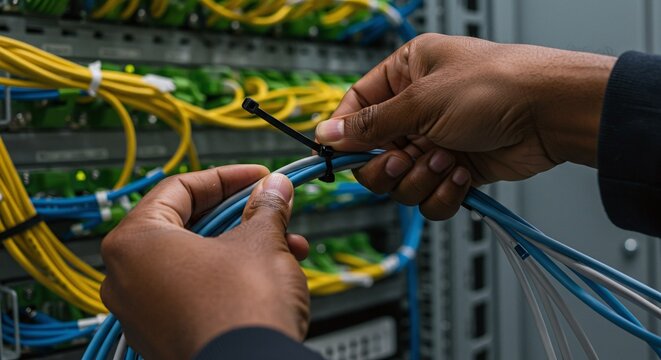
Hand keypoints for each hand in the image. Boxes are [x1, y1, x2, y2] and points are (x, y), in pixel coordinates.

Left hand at [100, 166, 309, 358]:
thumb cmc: (241, 313)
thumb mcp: (262, 242)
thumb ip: (266, 207)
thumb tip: (274, 188)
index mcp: (135, 242)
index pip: (180, 188)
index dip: (226, 178)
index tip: (257, 176)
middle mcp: (126, 277)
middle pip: (189, 224)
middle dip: (241, 215)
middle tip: (270, 206)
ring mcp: (142, 312)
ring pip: (197, 259)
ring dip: (244, 246)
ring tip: (287, 246)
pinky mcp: (163, 335)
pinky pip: (195, 290)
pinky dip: (230, 276)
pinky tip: (270, 274)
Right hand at [316, 34, 615, 219]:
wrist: (552, 114)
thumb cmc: (495, 86)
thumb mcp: (421, 101)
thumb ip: (371, 124)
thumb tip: (327, 132)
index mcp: (404, 75)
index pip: (357, 108)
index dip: (345, 135)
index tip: (336, 156)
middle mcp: (417, 110)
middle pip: (373, 155)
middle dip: (387, 166)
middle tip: (403, 159)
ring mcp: (436, 142)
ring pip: (400, 182)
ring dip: (420, 178)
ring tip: (446, 160)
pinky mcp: (456, 171)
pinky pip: (429, 198)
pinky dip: (443, 194)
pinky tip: (462, 174)